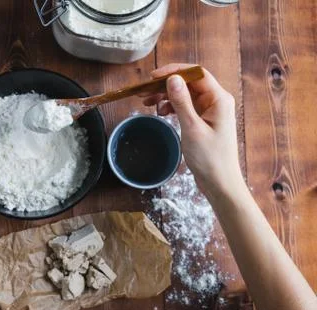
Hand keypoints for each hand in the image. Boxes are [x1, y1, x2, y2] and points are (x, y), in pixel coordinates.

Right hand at [143, 63, 243, 195]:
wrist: (220, 183)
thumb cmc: (210, 158)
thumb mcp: (192, 128)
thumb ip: (182, 102)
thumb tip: (172, 78)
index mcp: (219, 99)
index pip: (196, 73)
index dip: (174, 71)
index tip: (153, 77)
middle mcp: (216, 101)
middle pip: (188, 84)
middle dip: (166, 85)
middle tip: (145, 92)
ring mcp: (210, 111)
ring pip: (185, 95)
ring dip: (167, 97)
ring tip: (148, 103)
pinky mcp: (203, 121)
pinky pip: (185, 107)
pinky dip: (172, 107)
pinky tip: (161, 113)